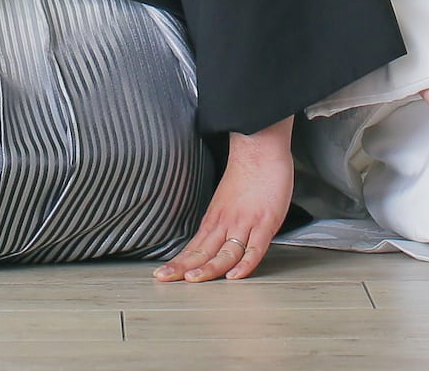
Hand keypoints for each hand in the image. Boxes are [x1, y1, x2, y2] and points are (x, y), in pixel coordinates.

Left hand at [155, 117, 294, 282]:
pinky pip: (255, 249)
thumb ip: (219, 223)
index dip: (178, 264)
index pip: (193, 248)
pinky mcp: (265, 223)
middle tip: (166, 281)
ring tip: (194, 281)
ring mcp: (245, 224)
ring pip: (224, 253)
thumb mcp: (224, 201)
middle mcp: (225, 224)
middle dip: (184, 269)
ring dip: (209, 269)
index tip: (163, 276)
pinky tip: (236, 275)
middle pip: (203, 253)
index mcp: (214, 220)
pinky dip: (245, 265)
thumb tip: (212, 241)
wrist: (259, 147)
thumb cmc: (247, 173)